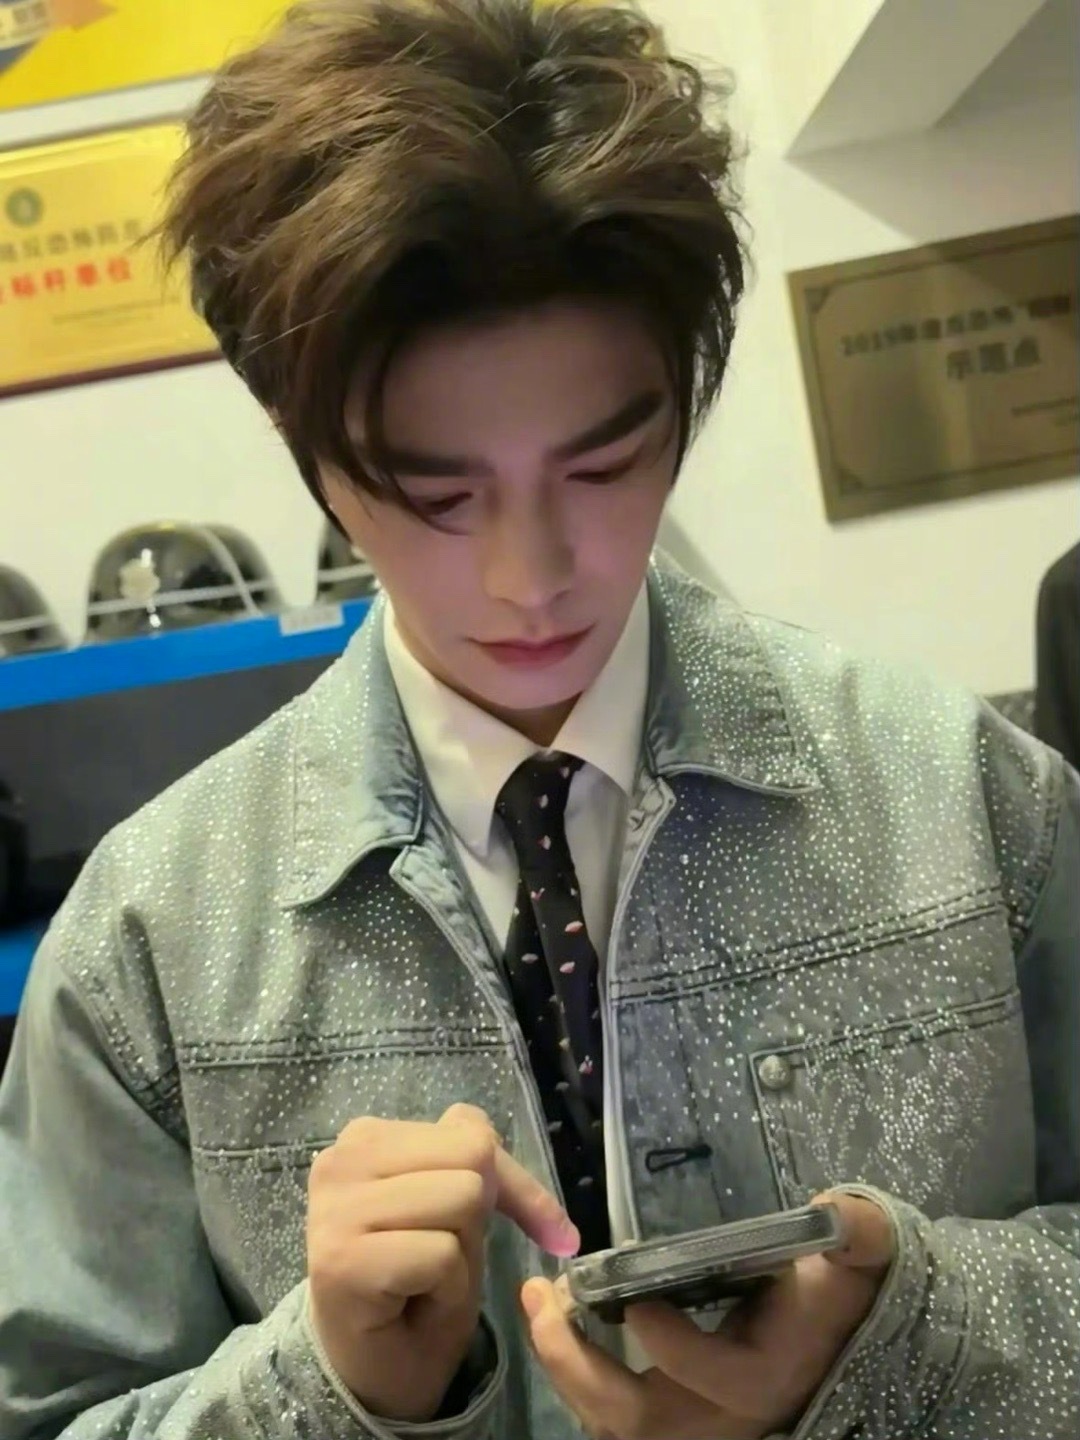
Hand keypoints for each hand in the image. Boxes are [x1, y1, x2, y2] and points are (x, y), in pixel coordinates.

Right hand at [308, 1102, 579, 1422]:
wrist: (370, 1374)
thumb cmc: (414, 1287)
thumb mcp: (458, 1211)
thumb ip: (477, 1164)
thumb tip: (497, 1149)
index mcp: (366, 1138)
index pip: (471, 1131)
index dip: (508, 1182)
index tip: (523, 1221)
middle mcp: (341, 1159)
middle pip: (471, 1158)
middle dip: (477, 1218)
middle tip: (438, 1260)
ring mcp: (335, 1209)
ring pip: (461, 1199)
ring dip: (461, 1255)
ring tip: (422, 1279)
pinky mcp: (341, 1261)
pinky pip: (442, 1254)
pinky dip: (447, 1288)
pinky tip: (409, 1303)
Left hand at [522, 1191, 893, 1439]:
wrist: (829, 1333)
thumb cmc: (829, 1290)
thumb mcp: (850, 1257)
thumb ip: (854, 1233)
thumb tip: (836, 1209)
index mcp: (765, 1377)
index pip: (717, 1381)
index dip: (674, 1347)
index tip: (637, 1300)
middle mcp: (724, 1418)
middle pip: (641, 1420)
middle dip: (579, 1365)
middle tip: (544, 1300)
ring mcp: (691, 1424)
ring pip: (611, 1425)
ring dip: (564, 1370)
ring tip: (535, 1307)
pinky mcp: (667, 1416)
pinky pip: (607, 1419)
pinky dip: (573, 1380)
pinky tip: (553, 1327)